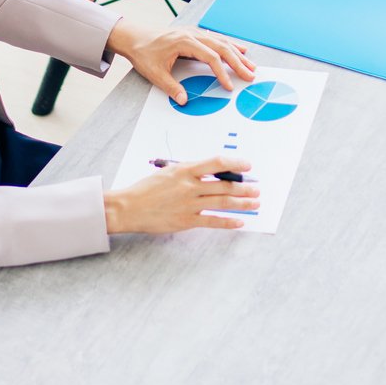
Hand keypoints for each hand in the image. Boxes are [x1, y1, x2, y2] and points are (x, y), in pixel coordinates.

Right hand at [104, 154, 258, 234]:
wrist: (128, 207)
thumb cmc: (146, 188)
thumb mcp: (168, 172)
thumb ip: (189, 172)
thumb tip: (212, 173)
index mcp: (185, 170)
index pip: (217, 162)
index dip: (236, 163)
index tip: (247, 165)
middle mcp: (189, 186)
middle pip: (224, 184)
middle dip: (244, 187)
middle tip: (257, 188)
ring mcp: (189, 204)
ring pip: (222, 202)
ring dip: (242, 203)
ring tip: (255, 203)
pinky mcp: (186, 221)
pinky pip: (212, 221)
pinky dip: (228, 222)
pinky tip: (240, 222)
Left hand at [107, 19, 256, 101]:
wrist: (134, 36)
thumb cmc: (144, 53)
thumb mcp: (154, 73)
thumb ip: (171, 87)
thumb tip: (184, 100)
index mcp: (185, 42)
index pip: (211, 57)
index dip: (222, 72)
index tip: (230, 86)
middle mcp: (193, 35)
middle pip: (222, 47)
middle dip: (238, 62)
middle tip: (251, 75)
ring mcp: (195, 33)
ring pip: (222, 42)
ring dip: (237, 54)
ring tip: (251, 65)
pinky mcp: (194, 34)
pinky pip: (217, 39)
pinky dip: (230, 45)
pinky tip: (240, 50)